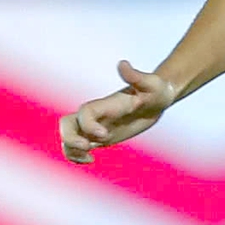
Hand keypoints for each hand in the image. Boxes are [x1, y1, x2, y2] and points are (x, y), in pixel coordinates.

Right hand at [59, 61, 178, 163]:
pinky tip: (90, 159)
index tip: (104, 135)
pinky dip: (76, 156)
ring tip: (89, 158)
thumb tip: (122, 64)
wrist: (157, 99)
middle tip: (89, 147)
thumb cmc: (156, 89)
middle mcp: (97, 115)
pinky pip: (78, 148)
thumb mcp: (150, 84)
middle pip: (67, 124)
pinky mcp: (100, 137)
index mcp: (106, 104)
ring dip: (71, 150)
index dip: (88, 124)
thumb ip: (136, 76)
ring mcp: (96, 126)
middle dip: (70, 138)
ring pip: (69, 137)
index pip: (85, 112)